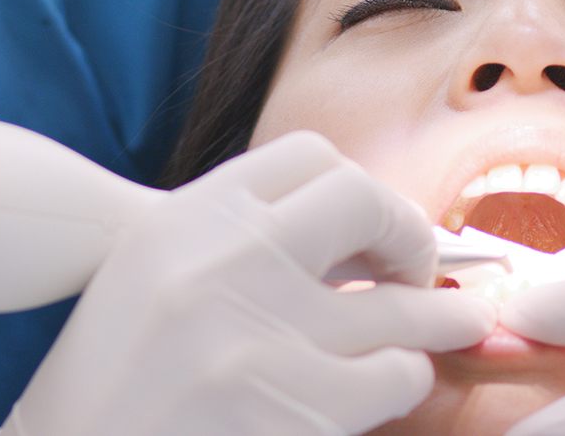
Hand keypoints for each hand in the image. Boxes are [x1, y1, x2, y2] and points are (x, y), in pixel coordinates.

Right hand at [0, 131, 496, 435]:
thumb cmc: (108, 386)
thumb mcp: (149, 281)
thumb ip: (231, 246)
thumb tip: (344, 243)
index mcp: (184, 221)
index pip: (308, 158)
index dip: (358, 190)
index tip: (372, 227)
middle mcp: (226, 262)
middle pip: (365, 206)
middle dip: (409, 237)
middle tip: (422, 270)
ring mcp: (266, 335)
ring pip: (400, 305)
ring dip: (435, 318)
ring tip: (455, 322)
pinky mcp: (301, 407)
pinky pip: (396, 376)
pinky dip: (405, 380)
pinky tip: (391, 386)